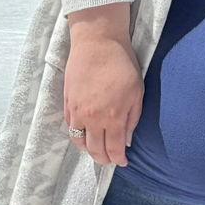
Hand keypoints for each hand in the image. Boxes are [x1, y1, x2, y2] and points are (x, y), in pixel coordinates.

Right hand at [62, 5, 143, 166]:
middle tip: (110, 160)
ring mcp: (77, 112)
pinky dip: (77, 135)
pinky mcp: (67, 102)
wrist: (98, 41)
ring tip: (96, 150)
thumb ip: (133, 118)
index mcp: (113, 117)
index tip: (123, 163)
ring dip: (88, 150)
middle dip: (103, 160)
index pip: (114, 149)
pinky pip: (70, 127)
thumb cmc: (122, 63)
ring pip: (79, 142)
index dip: (119, 160)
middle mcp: (93, 119)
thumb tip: (128, 140)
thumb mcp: (137, 91)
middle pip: (95, 150)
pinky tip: (85, 134)